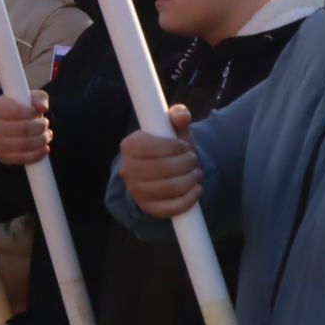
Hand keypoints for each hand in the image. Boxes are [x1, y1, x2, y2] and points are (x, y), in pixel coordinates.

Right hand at [0, 89, 51, 165]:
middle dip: (39, 127)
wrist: (12, 126)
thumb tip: (42, 107)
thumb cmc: (22, 109)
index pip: (15, 111)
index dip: (31, 112)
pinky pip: (23, 159)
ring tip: (47, 134)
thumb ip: (38, 98)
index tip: (38, 112)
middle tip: (46, 123)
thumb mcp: (30, 98)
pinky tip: (45, 148)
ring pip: (24, 145)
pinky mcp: (3, 157)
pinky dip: (38, 154)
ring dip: (41, 140)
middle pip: (22, 129)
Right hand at [118, 104, 201, 218]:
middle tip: (193, 159)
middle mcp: (128, 170)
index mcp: (129, 146)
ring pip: (168, 189)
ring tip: (196, 173)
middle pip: (161, 169)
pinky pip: (170, 208)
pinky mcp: (148, 208)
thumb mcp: (172, 128)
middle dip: (184, 163)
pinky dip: (188, 199)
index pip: (149, 147)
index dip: (172, 147)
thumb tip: (182, 116)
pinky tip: (196, 190)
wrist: (162, 173)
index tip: (184, 146)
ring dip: (189, 180)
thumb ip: (178, 116)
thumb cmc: (168, 147)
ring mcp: (136, 191)